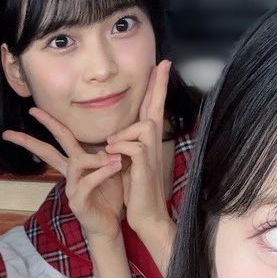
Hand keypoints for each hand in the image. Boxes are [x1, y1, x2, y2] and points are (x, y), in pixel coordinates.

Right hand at [3, 110, 126, 244]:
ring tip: (116, 159)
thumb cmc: (110, 199)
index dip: (49, 123)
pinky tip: (114, 168)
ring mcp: (71, 188)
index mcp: (75, 165)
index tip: (34, 109)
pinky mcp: (78, 202)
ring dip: (96, 158)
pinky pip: (87, 182)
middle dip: (37, 133)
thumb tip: (109, 141)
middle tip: (28, 112)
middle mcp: (69, 175)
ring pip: (75, 163)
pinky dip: (102, 173)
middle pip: (48, 150)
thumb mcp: (112, 171)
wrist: (110, 227)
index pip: (59, 139)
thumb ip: (107, 155)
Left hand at [105, 60, 171, 238]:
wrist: (146, 215)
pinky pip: (133, 145)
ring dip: (124, 134)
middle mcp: (153, 144)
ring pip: (143, 125)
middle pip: (157, 107)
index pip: (153, 109)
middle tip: (163, 62)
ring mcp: (152, 154)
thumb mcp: (127, 163)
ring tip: (112, 146)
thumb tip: (114, 134)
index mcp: (147, 142)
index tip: (161, 66)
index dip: (156, 88)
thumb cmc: (136, 190)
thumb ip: (124, 145)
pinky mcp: (146, 166)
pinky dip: (120, 148)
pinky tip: (114, 156)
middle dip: (159, 85)